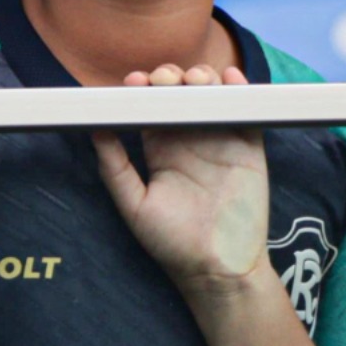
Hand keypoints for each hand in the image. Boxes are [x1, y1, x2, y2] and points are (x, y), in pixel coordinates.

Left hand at [92, 63, 268, 295]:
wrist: (219, 268)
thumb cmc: (173, 244)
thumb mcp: (135, 206)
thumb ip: (115, 168)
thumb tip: (95, 128)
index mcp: (161, 148)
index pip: (149, 107)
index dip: (142, 89)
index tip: (134, 82)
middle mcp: (190, 139)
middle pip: (180, 93)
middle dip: (171, 77)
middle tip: (165, 81)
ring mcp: (222, 140)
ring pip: (212, 94)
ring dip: (203, 78)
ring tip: (196, 80)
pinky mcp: (250, 146)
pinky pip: (246, 110)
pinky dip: (240, 89)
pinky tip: (231, 79)